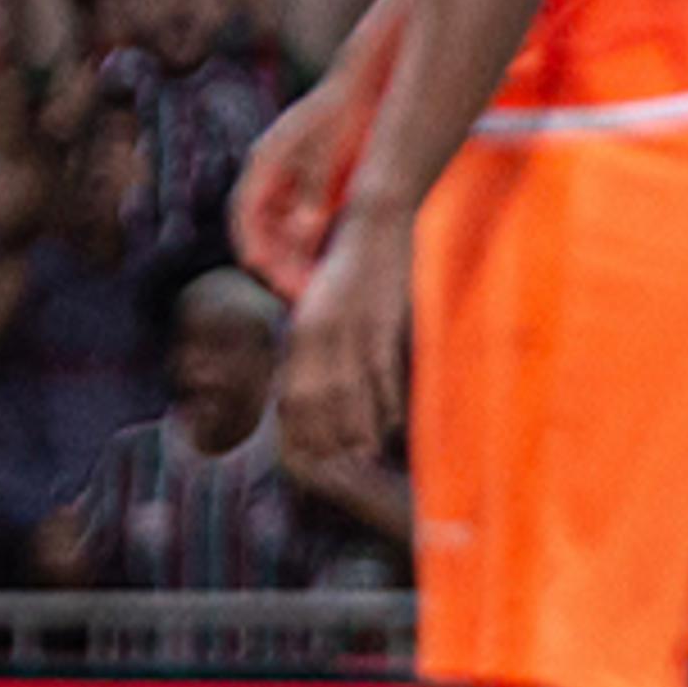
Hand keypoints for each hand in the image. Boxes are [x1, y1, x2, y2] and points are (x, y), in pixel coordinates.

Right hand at [233, 77, 377, 300]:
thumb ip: (312, 192)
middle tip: (313, 307)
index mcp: (261, 170)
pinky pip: (304, 233)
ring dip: (299, 271)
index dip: (266, 267)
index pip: (248, 233)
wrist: (365, 87)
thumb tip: (305, 233)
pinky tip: (344, 273)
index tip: (291, 293)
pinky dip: (317, 255)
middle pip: (262, 245)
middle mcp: (267, 183)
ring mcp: (285, 188)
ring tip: (329, 298)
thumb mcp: (328, 152)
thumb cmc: (345, 114)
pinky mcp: (308, 192)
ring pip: (282, 243)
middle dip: (283, 277)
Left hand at [276, 208, 410, 465]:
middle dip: (330, 436)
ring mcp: (353, 327)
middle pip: (322, 399)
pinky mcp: (382, 321)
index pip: (297, 391)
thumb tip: (322, 383)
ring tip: (365, 451)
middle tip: (341, 463)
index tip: (312, 454)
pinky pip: (382, 370)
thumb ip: (321, 341)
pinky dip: (386, 398)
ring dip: (359, 425)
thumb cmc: (354, 264)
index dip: (303, 428)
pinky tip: (390, 417)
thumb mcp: (325, 303)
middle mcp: (321, 331)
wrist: (378, 222)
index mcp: (304, 328)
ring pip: (352, 390)